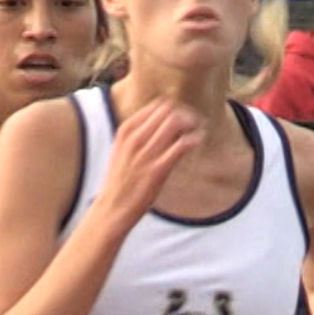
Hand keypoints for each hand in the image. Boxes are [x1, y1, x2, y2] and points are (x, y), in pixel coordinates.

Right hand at [95, 100, 201, 224]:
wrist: (113, 207)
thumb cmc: (121, 181)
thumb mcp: (122, 150)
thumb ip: (137, 136)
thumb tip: (161, 124)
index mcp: (126, 131)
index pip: (156, 106)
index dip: (175, 108)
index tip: (185, 115)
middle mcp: (135, 138)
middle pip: (168, 110)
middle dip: (186, 113)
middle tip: (196, 122)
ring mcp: (146, 153)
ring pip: (175, 122)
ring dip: (193, 122)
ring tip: (200, 128)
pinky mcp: (158, 169)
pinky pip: (182, 145)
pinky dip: (195, 138)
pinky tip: (200, 140)